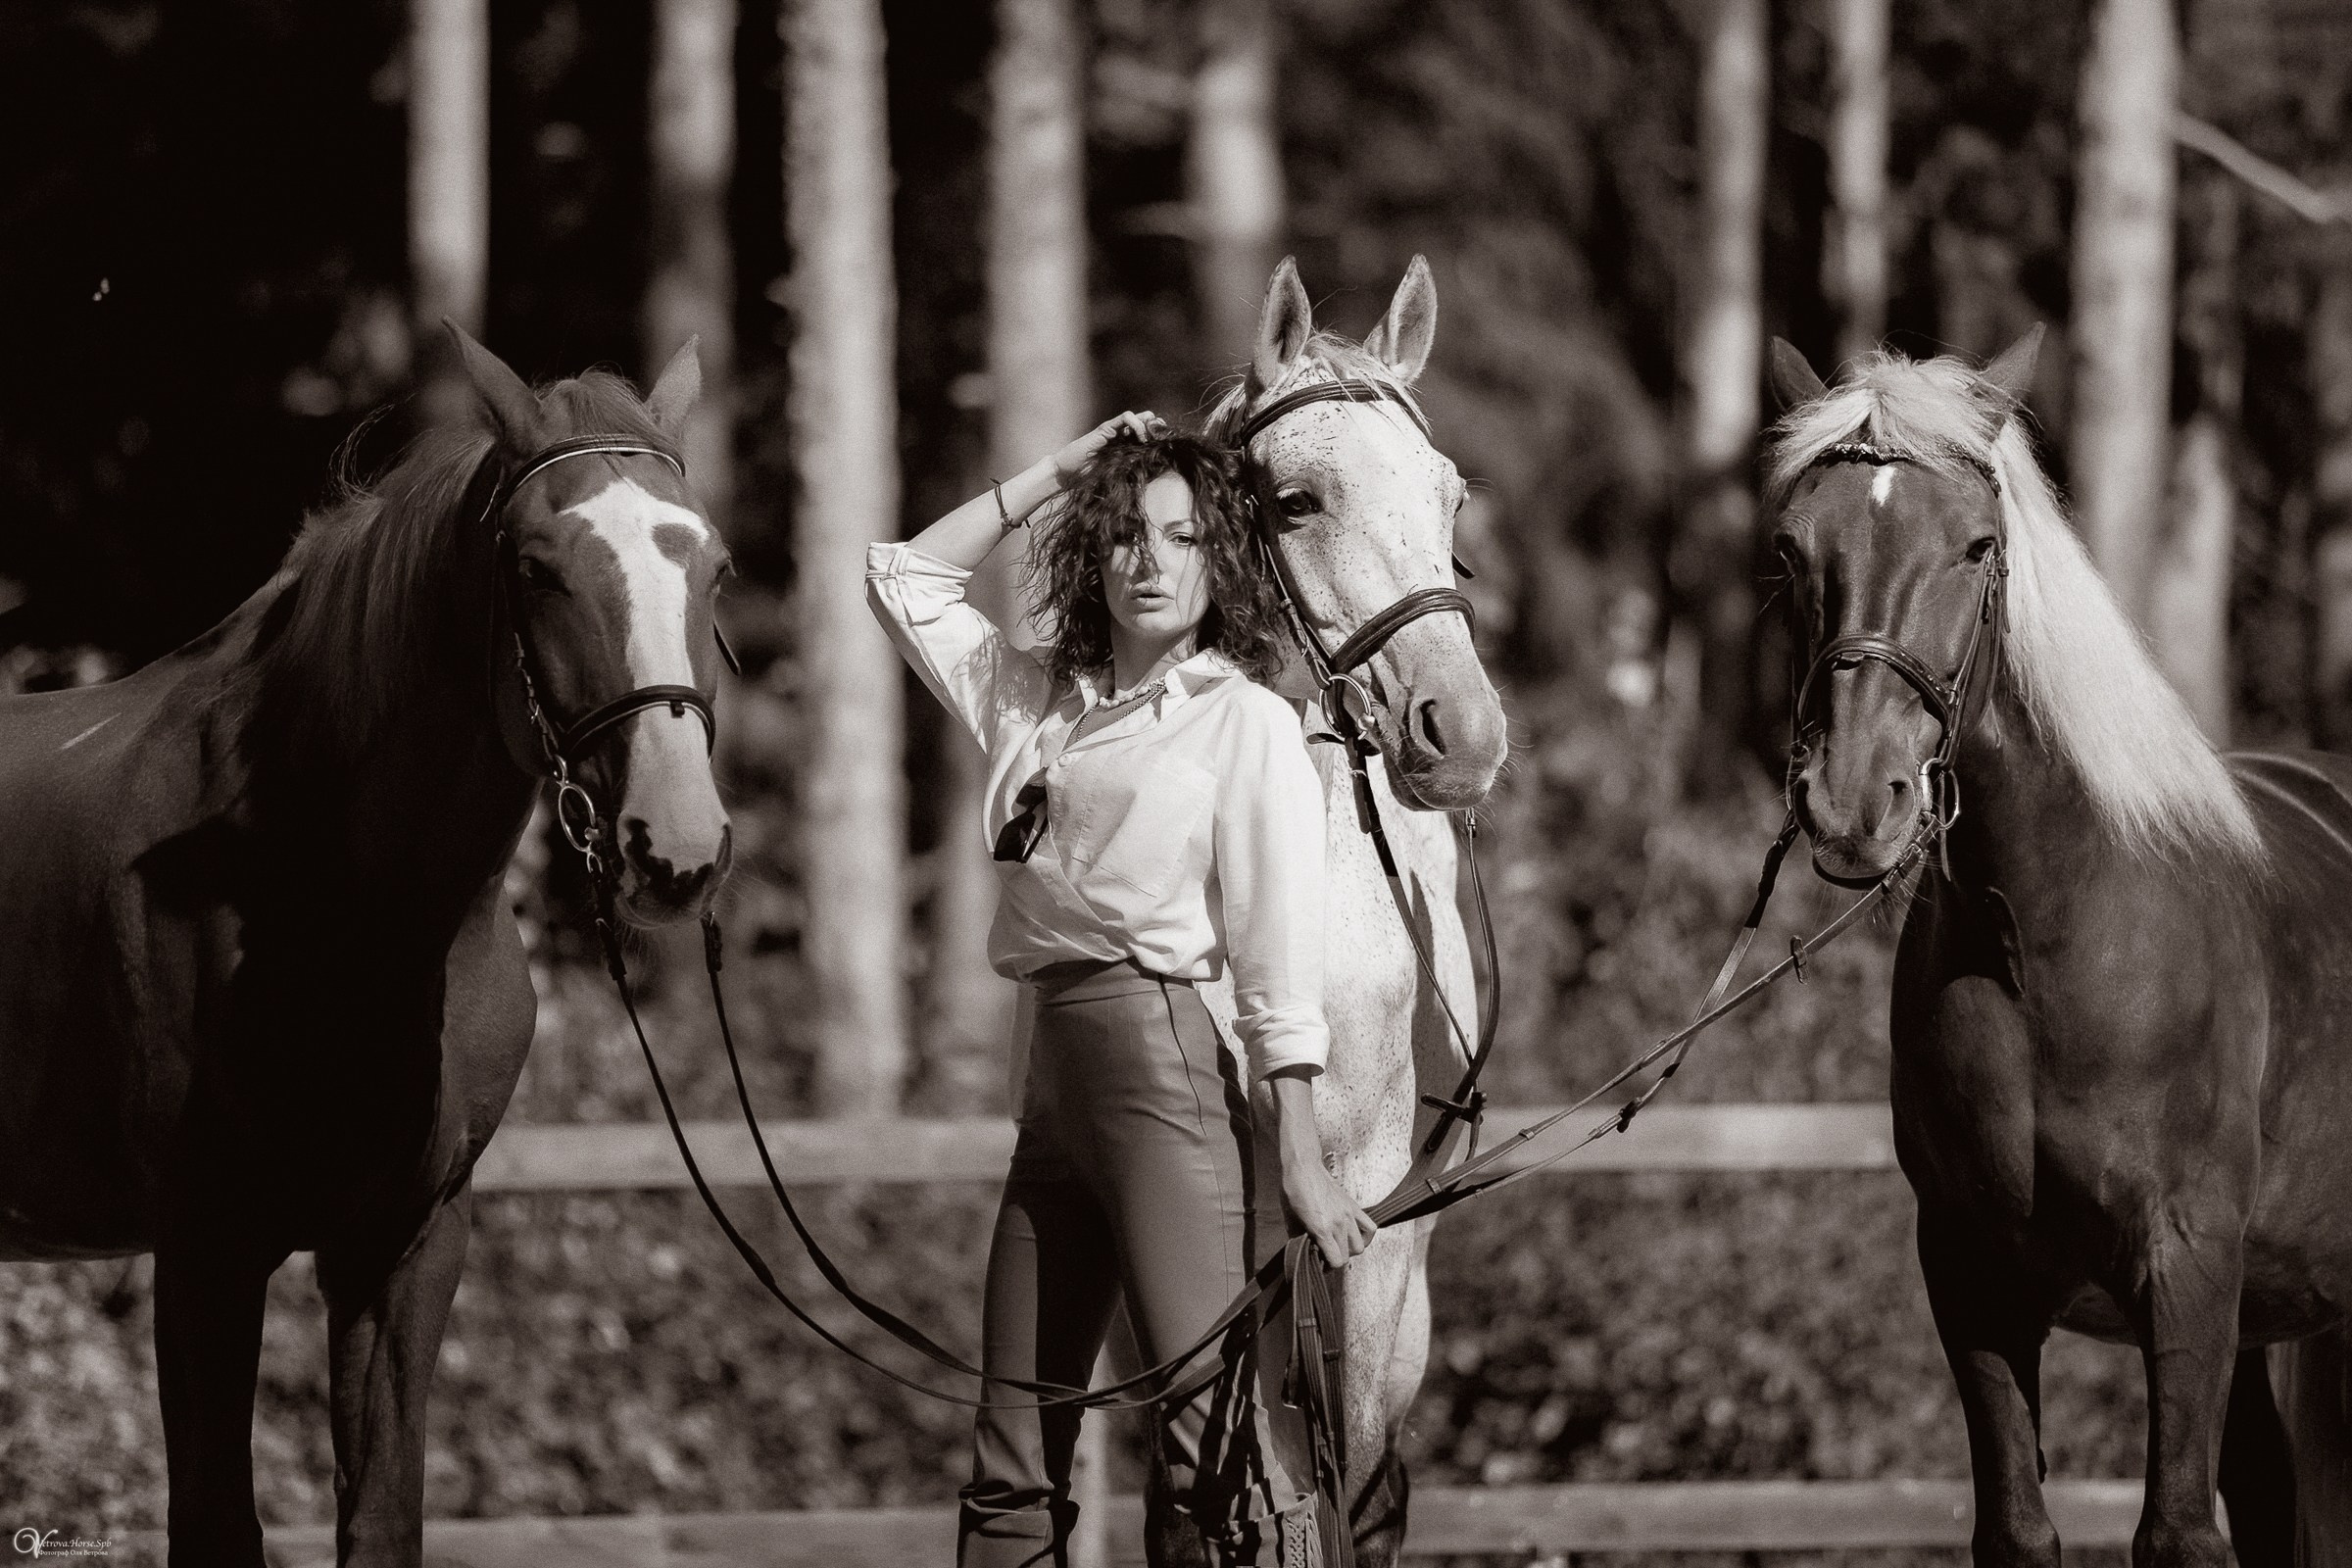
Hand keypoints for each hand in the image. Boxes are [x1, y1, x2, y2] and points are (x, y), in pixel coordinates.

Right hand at [1049, 411, 1166, 485]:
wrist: (1066, 473)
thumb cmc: (1089, 478)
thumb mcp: (1118, 476)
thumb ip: (1133, 472)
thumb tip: (1155, 479)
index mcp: (1127, 446)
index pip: (1150, 433)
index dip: (1160, 437)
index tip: (1168, 447)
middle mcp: (1122, 435)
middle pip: (1148, 420)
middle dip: (1158, 428)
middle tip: (1163, 440)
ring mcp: (1114, 430)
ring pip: (1140, 416)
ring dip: (1150, 425)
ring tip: (1151, 439)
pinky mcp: (1105, 428)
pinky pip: (1125, 417)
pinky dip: (1137, 424)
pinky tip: (1140, 438)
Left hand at [1282, 1155, 1376, 1269]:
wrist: (1303, 1167)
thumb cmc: (1293, 1190)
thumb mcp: (1290, 1219)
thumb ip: (1299, 1238)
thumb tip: (1305, 1250)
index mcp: (1322, 1229)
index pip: (1337, 1261)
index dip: (1328, 1266)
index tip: (1320, 1263)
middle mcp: (1338, 1224)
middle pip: (1348, 1256)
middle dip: (1337, 1259)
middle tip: (1327, 1254)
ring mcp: (1348, 1215)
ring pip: (1360, 1245)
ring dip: (1350, 1249)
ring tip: (1339, 1245)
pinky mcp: (1353, 1206)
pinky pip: (1370, 1227)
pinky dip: (1366, 1236)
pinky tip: (1355, 1236)